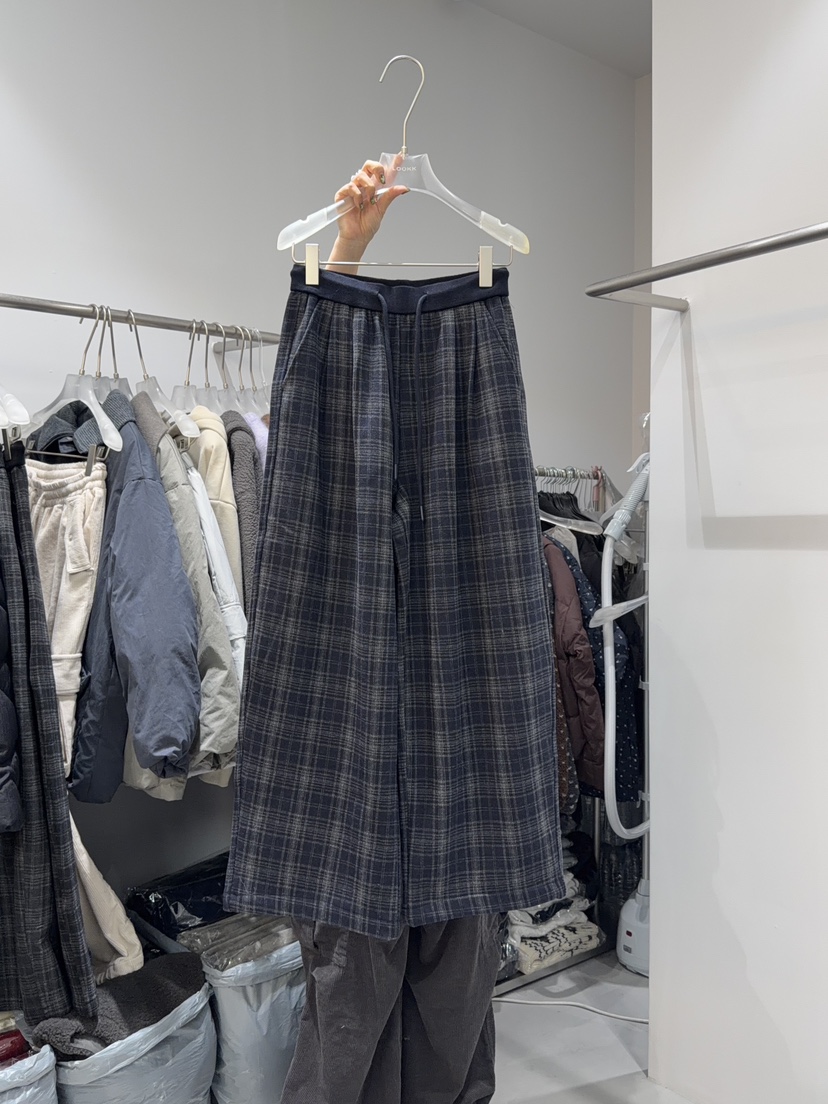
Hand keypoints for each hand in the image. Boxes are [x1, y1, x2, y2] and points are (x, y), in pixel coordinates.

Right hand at [327, 156, 408, 273]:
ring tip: (368, 202)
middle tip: (382, 180)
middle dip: (377, 169)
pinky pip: (351, 187)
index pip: (383, 172)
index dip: (391, 164)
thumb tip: (403, 187)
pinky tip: (359, 205)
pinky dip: (357, 196)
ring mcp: (353, 189)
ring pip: (361, 176)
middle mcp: (364, 185)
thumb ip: (390, 196)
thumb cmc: (367, 224)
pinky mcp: (343, 194)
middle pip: (369, 166)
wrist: (357, 236)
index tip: (400, 158)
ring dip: (368, 189)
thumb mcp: (382, 208)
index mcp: (374, 187)